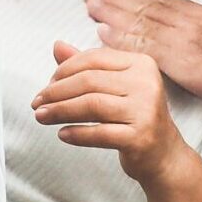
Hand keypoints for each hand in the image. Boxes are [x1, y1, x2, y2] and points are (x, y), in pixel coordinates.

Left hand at [31, 41, 190, 185]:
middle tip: (37, 103)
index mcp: (141, 64)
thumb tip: (56, 45)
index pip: (93, 58)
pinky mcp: (140, 137)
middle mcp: (147, 83)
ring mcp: (145, 111)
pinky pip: (99, 133)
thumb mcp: (113, 86)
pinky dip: (77, 133)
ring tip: (41, 117)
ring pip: (91, 105)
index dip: (64, 70)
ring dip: (60, 111)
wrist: (164, 155)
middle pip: (89, 81)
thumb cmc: (134, 116)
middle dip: (56, 92)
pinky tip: (62, 134)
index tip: (46, 85)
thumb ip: (86, 66)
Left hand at [85, 0, 201, 106]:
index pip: (164, 3)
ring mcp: (177, 37)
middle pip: (143, 7)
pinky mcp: (172, 57)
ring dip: (110, 13)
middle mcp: (184, 20)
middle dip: (116, 1)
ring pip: (136, 21)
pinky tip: (101, 34)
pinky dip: (118, 39)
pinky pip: (138, 45)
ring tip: (89, 7)